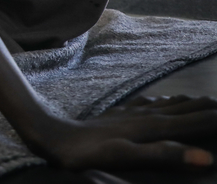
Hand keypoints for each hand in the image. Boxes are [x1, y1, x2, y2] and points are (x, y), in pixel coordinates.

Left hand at [33, 96, 216, 171]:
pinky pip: (153, 102)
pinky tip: (167, 100)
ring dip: (194, 103)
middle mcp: (150, 115)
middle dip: (212, 108)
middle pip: (190, 108)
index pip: (200, 121)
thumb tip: (206, 158)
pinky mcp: (122, 112)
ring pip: (173, 102)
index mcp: (157, 127)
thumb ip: (165, 155)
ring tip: (211, 103)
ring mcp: (135, 111)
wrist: (56, 135)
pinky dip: (169, 101)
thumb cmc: (92, 152)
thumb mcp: (128, 157)